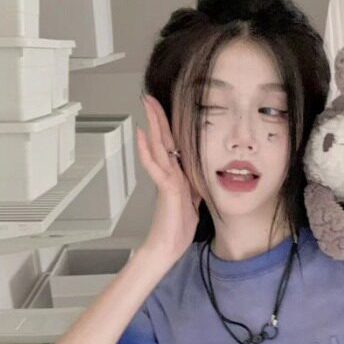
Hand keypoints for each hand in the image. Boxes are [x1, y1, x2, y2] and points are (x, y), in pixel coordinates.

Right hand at [136, 94, 202, 264]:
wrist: (168, 246)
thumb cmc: (178, 228)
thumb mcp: (194, 202)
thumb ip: (195, 187)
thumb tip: (201, 178)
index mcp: (178, 176)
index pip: (173, 146)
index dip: (170, 127)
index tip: (167, 110)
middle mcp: (170, 174)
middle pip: (163, 140)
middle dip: (158, 118)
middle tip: (150, 97)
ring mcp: (166, 179)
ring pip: (158, 146)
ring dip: (153, 125)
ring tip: (147, 105)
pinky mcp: (166, 188)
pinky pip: (155, 166)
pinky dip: (147, 150)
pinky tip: (142, 134)